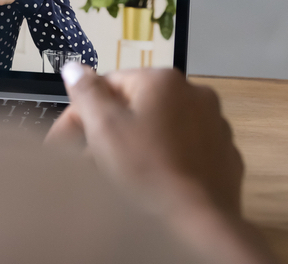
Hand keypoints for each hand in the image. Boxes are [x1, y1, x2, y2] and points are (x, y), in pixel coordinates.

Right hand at [46, 65, 243, 216]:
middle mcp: (194, 93)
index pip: (108, 85)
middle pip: (136, 106)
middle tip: (88, 161)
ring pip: (161, 127)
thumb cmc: (146, 169)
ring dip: (136, 143)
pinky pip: (184, 149)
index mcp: (162, 80)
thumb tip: (74, 67)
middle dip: (108, 131)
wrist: (199, 220)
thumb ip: (86, 92)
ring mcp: (214, 124)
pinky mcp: (224, 153)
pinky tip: (152, 181)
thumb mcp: (105, 127)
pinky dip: (165, 158)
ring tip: (117, 175)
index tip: (63, 143)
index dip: (80, 114)